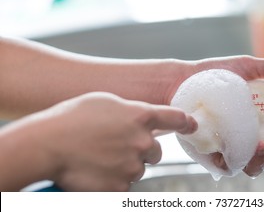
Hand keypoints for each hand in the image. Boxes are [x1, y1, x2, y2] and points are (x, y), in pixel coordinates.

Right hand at [25, 92, 196, 190]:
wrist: (47, 144)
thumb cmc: (72, 118)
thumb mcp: (105, 101)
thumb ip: (129, 110)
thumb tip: (139, 117)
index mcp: (141, 116)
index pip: (176, 118)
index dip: (186, 122)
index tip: (192, 125)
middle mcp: (143, 142)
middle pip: (155, 151)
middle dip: (142, 150)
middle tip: (117, 146)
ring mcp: (133, 166)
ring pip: (138, 169)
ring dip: (126, 165)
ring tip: (100, 157)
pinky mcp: (121, 187)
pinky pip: (124, 185)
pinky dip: (114, 180)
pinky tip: (97, 171)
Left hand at [171, 56, 263, 176]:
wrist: (184, 80)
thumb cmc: (216, 73)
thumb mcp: (247, 67)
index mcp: (261, 120)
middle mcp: (249, 135)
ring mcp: (232, 145)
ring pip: (255, 166)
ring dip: (263, 161)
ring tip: (260, 145)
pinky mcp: (214, 152)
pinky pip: (228, 166)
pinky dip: (238, 164)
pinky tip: (240, 152)